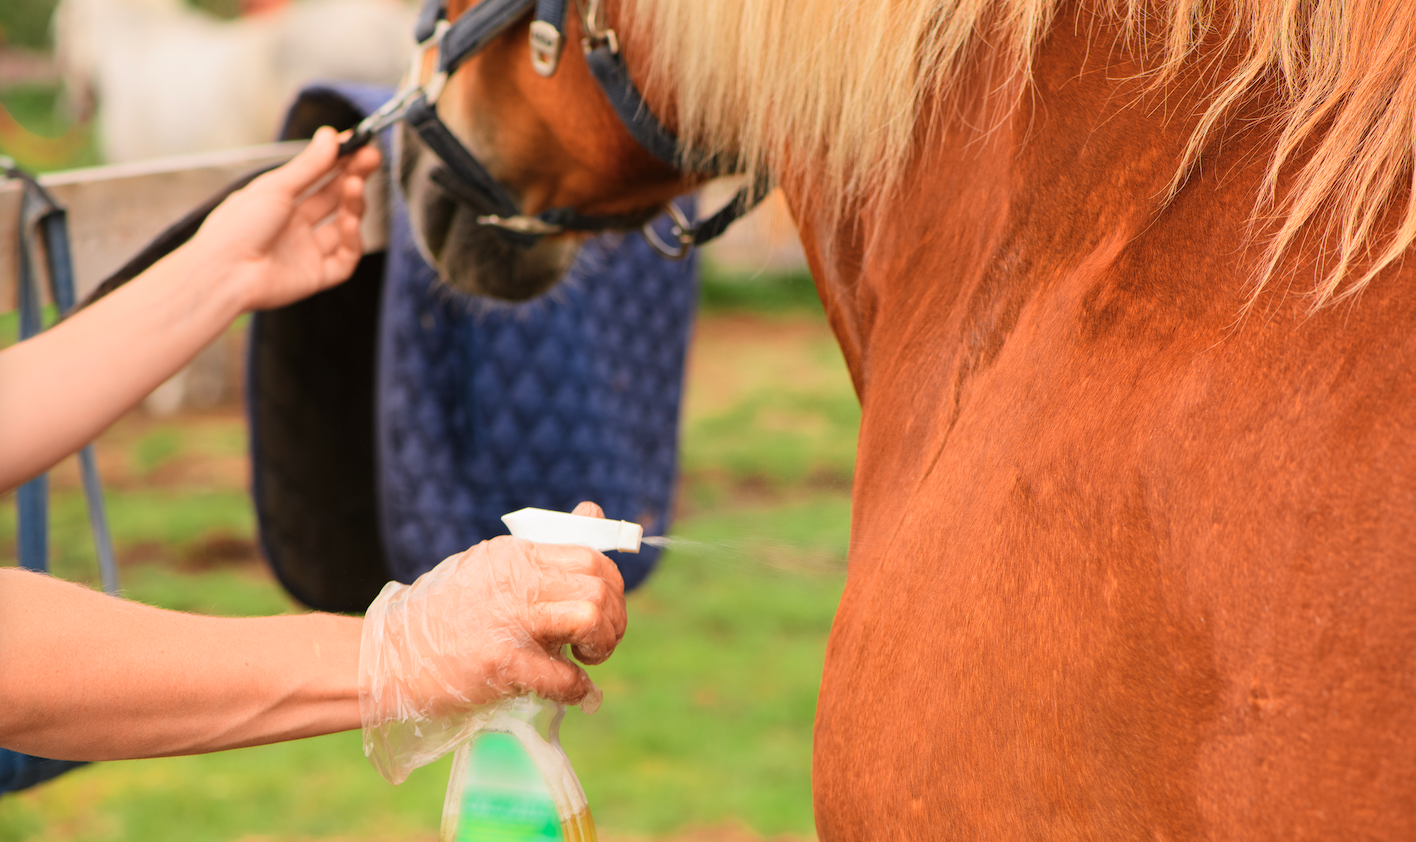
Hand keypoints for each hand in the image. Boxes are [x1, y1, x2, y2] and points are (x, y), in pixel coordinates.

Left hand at [190, 126, 381, 310]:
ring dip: (353, 204)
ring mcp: (306, 251)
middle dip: (353, 176)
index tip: (357, 144)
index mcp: (277, 202)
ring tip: (355, 185)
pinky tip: (349, 223)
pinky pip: (345, 258)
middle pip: (333, 198)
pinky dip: (352, 240)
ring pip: (343, 226)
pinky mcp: (317, 275)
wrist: (225, 273)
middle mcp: (293, 225)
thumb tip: (330, 137)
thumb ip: (308, 165)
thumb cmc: (236, 229)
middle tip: (371, 158)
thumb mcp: (275, 187)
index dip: (338, 160)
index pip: (316, 176)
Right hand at [358, 501, 626, 782]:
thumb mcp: (491, 564)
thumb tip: (592, 510)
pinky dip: (577, 688)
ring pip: (590, 615)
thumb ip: (543, 546)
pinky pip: (563, 675)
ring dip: (603, 643)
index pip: (591, 555)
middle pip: (599, 585)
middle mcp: (517, 579)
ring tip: (584, 659)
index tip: (601, 611)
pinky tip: (569, 691)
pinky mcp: (502, 662)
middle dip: (614, 617)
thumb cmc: (444, 613)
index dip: (611, 586)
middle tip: (597, 642)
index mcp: (517, 553)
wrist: (390, 655)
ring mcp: (510, 620)